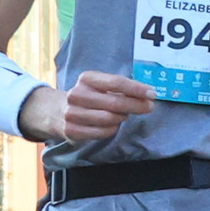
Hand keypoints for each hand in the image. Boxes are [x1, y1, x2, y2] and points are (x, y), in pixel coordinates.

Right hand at [35, 72, 153, 146]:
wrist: (56, 111)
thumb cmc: (89, 96)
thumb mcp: (101, 86)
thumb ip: (122, 88)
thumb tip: (148, 96)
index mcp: (86, 79)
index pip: (116, 82)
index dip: (137, 89)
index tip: (153, 94)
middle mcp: (76, 95)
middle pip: (115, 102)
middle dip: (136, 105)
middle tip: (149, 107)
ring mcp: (72, 114)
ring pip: (110, 119)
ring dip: (122, 117)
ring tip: (124, 115)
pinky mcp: (72, 131)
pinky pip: (103, 132)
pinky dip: (113, 129)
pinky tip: (112, 124)